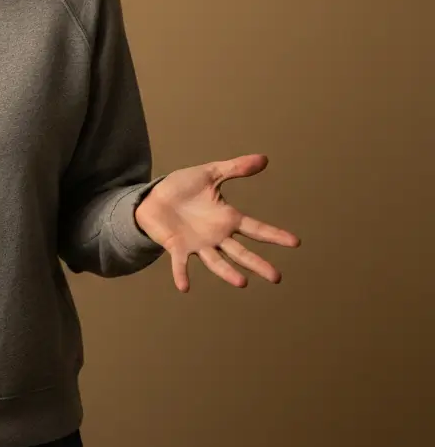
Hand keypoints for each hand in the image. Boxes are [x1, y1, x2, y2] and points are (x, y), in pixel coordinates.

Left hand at [134, 153, 300, 292]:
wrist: (152, 197)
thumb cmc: (181, 187)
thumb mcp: (209, 173)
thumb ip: (235, 168)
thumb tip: (264, 159)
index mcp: (226, 218)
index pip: (255, 228)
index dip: (274, 235)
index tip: (295, 242)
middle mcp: (216, 236)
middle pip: (241, 253)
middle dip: (257, 264)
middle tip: (276, 277)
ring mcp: (197, 244)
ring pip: (215, 262)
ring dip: (227, 272)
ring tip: (241, 283)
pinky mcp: (176, 247)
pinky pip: (179, 263)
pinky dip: (182, 274)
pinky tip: (184, 287)